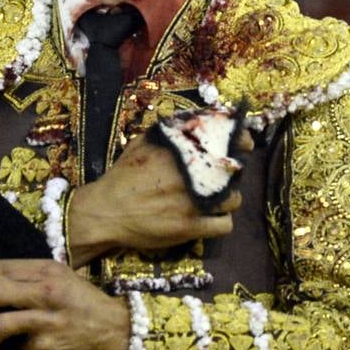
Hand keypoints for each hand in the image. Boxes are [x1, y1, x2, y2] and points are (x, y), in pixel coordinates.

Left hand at [0, 259, 130, 349]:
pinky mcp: (48, 347)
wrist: (117, 331)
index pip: (4, 267)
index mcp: (48, 270)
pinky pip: (22, 348)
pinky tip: (29, 349)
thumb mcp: (61, 278)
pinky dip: (20, 349)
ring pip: (2, 325)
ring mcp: (47, 321)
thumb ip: (31, 278)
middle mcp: (47, 292)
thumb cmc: (84, 301)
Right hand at [66, 130, 249, 265]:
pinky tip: (210, 219)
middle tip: (222, 177)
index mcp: (180, 151)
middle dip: (231, 173)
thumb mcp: (141, 144)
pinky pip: (225, 225)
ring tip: (214, 200)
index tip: (244, 144)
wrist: (106, 212)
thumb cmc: (122, 177)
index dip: (240, 139)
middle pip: (234, 171)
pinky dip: (221, 222)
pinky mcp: (191, 227)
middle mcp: (191, 174)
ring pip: (233, 200)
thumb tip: (189, 122)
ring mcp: (193, 202)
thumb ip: (167, 132)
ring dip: (227, 199)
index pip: (225, 138)